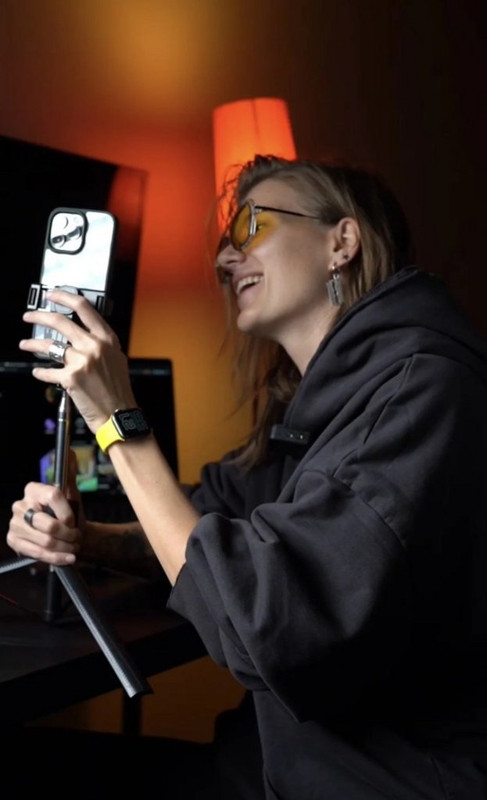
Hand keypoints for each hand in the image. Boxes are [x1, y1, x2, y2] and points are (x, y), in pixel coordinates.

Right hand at [7, 480, 81, 565]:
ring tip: (74, 547)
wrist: (61, 534)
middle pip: (50, 525)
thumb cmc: (66, 514)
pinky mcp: (14, 540)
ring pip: (46, 541)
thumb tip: (71, 454)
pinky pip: (37, 553)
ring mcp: (15, 523)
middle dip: (69, 535)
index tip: (74, 521)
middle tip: (77, 538)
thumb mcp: (70, 494)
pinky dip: (56, 557)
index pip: (54, 496)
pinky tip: (66, 557)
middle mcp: (21, 505)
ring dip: (65, 548)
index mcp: (34, 489)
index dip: (67, 512)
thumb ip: (70, 474)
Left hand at [20, 289, 136, 431]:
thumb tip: (80, 334)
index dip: (64, 298)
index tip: (52, 296)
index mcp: (107, 339)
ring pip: (49, 345)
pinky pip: (48, 371)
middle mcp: (94, 346)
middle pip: (60, 321)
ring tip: (25, 345)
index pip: (84, 308)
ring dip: (32, 344)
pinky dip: (40, 372)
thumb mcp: (116, 359)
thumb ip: (100, 344)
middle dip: (39, 316)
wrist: (118, 414)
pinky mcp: (71, 378)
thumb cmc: (118, 390)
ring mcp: (82, 361)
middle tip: (29, 316)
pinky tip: (38, 372)